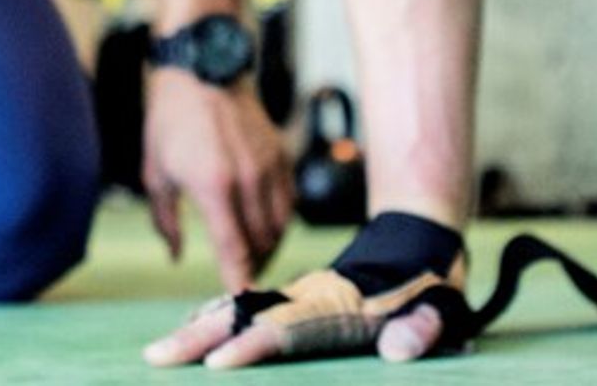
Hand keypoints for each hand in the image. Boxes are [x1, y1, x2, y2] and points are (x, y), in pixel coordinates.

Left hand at [141, 69, 290, 292]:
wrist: (205, 68)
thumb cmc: (171, 119)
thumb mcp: (155, 171)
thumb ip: (166, 221)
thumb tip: (174, 255)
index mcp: (213, 186)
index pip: (233, 249)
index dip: (238, 280)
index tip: (238, 302)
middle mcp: (248, 179)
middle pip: (261, 244)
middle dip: (251, 269)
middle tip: (238, 281)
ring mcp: (269, 166)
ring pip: (280, 227)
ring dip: (267, 249)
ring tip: (251, 258)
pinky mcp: (282, 155)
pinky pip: (289, 203)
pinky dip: (279, 223)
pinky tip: (264, 228)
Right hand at [144, 212, 467, 368]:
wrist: (418, 233)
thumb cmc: (430, 281)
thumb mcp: (438, 305)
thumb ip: (421, 328)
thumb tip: (399, 352)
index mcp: (337, 305)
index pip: (286, 329)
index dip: (252, 346)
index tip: (218, 364)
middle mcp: (308, 298)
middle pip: (246, 317)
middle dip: (201, 338)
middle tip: (158, 356)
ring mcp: (298, 295)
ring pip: (238, 310)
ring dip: (199, 329)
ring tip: (160, 350)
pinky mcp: (296, 296)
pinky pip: (247, 306)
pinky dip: (216, 315)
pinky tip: (192, 328)